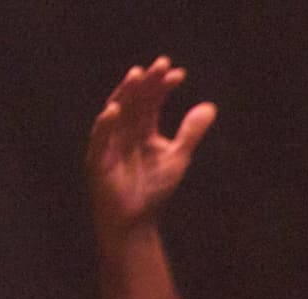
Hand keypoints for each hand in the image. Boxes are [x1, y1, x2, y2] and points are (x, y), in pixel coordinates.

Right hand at [87, 57, 214, 234]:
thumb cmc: (153, 191)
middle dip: (147, 82)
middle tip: (161, 64)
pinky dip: (106, 124)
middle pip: (135, 100)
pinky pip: (100, 138)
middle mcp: (124, 130)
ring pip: (116, 112)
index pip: (152, 100)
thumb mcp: (177, 158)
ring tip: (137, 75)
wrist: (135, 224)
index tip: (179, 73)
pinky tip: (115, 110)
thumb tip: (210, 106)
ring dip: (125, 93)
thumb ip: (190, 132)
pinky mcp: (97, 160)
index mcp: (142, 128)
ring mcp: (109, 143)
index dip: (163, 86)